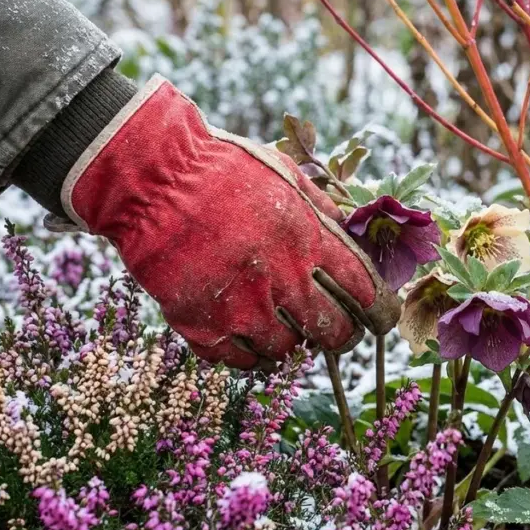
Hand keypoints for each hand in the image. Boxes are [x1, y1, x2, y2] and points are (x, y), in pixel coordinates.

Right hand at [61, 77, 398, 366]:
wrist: (150, 178)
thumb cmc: (220, 167)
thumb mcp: (283, 173)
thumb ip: (320, 207)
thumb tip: (349, 229)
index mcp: (307, 240)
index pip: (364, 291)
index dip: (378, 310)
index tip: (379, 316)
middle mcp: (281, 280)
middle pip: (331, 331)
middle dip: (341, 336)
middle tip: (337, 333)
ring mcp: (240, 308)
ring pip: (286, 353)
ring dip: (292, 346)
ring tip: (287, 333)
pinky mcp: (200, 325)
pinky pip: (239, 361)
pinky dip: (250, 355)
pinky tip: (250, 339)